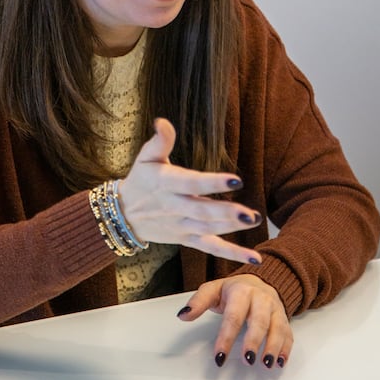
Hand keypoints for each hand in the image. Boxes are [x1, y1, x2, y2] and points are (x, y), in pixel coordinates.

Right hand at [118, 118, 261, 263]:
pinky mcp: (187, 238)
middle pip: (203, 211)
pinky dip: (231, 253)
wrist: (123, 214)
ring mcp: (182, 226)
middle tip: (251, 213)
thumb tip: (163, 121)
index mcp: (167, 184)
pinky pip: (210, 247)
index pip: (191, 183)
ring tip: (255, 220)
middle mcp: (175, 207)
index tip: (235, 180)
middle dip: (227, 213)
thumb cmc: (140, 180)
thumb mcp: (145, 158)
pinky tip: (253, 257)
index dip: (213, 183)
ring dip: (233, 227)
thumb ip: (159, 141)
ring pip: (209, 229)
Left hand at [177, 274, 292, 368]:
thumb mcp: (213, 289)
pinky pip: (288, 333)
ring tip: (266, 365)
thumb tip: (182, 315)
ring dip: (273, 347)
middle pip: (259, 320)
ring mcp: (275, 308)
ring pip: (277, 327)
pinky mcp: (284, 318)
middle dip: (254, 341)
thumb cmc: (233, 290)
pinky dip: (286, 348)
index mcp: (241, 291)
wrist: (260, 280)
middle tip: (247, 360)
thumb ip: (198, 302)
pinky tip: (280, 362)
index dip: (226, 337)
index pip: (233, 316)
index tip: (219, 357)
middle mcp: (261, 298)